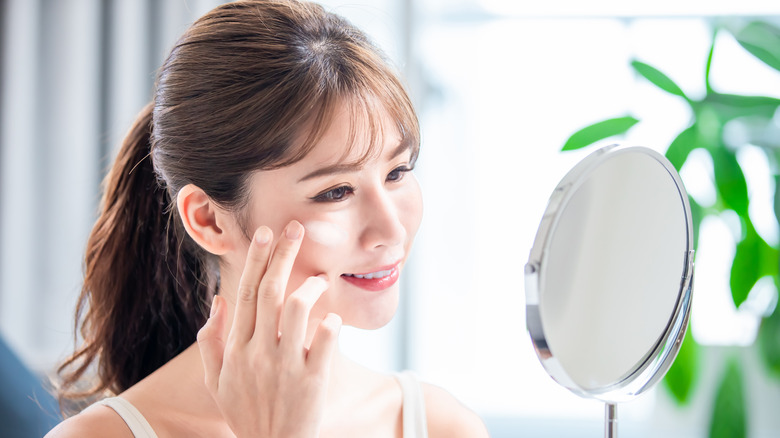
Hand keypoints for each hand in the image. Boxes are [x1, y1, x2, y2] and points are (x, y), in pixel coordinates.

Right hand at [197, 220, 341, 437]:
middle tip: (296, 229)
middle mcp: (259, 353)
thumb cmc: (245, 412)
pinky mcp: (312, 380)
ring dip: (311, 287)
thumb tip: (218, 302)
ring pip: (297, 310)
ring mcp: (286, 366)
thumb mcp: (216, 382)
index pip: (244, 294)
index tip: (266, 233)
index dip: (256, 260)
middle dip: (283, 255)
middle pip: (270, 292)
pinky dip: (331, 325)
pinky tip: (334, 319)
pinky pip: (325, 342)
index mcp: (236, 349)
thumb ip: (211, 341)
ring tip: (320, 278)